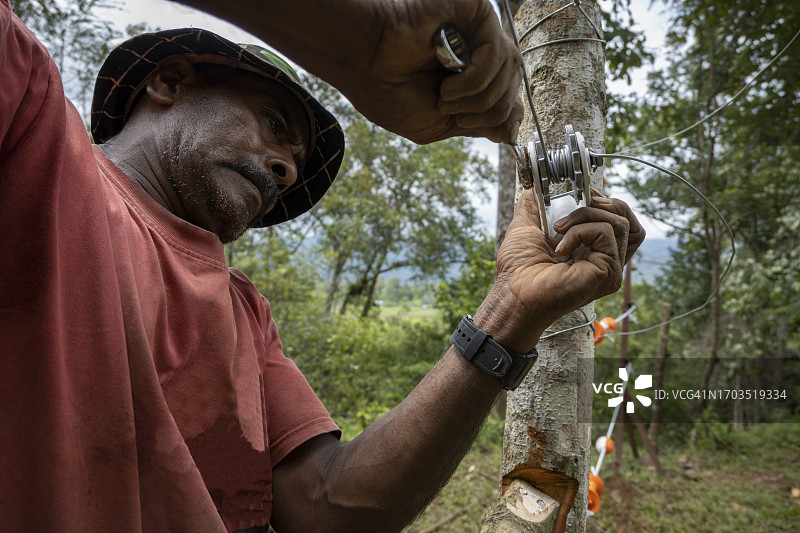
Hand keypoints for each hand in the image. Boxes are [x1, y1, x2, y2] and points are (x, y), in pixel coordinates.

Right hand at [337, 0, 523, 143]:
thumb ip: (478, 125)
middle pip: (514, 86)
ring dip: (479, 98)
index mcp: (469, 74)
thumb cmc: (389, 93)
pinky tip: (447, 83)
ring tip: (444, 99)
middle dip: (489, 111)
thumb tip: (511, 133)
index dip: (508, 116)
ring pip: (510, 71)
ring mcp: (478, 30)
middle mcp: (477, 50)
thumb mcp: (439, 124)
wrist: (363, 63)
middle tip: (453, 114)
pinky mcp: (476, 13)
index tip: (494, 131)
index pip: (509, 95)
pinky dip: (475, 80)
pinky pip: (498, 53)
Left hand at [484, 189, 644, 349]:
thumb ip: (536, 205)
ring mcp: (610, 267)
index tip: (582, 193)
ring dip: (584, 215)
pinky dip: (580, 230)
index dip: (603, 201)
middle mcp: (605, 259)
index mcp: (591, 249)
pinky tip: (561, 248)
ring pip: (619, 220)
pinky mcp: (609, 270)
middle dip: (603, 202)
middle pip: (628, 218)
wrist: (514, 293)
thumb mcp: (526, 226)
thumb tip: (538, 185)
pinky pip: (606, 231)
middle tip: (576, 205)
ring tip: (558, 229)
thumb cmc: (518, 269)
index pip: (618, 219)